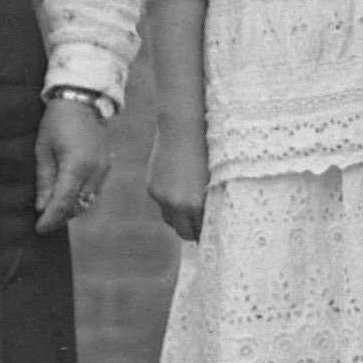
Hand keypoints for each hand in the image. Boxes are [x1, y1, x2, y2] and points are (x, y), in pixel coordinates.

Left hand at [33, 92, 114, 237]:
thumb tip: (41, 207)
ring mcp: (103, 169)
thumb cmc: (57, 121)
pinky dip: (80, 197)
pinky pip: (93, 190)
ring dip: (70, 208)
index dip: (50, 219)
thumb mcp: (43, 149)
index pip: (63, 203)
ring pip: (87, 200)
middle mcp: (94, 171)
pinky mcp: (107, 166)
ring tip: (53, 210)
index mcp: (76, 166)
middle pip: (77, 206)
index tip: (38, 228)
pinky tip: (67, 195)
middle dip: (60, 217)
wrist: (82, 99)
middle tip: (43, 222)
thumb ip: (44, 180)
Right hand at [147, 117, 208, 244]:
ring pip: (169, 220)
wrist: (182, 129)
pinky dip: (168, 202)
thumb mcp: (211, 179)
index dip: (204, 232)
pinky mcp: (152, 189)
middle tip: (198, 229)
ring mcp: (162, 197)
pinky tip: (177, 190)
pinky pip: (161, 204)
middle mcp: (177, 204)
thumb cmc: (206, 151)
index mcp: (196, 204)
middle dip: (190, 232)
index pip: (200, 230)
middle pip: (182, 232)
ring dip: (177, 219)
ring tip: (187, 211)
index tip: (208, 233)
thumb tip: (206, 217)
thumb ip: (206, 200)